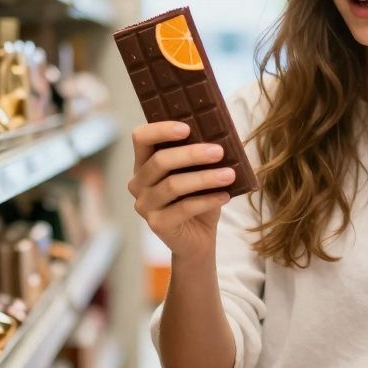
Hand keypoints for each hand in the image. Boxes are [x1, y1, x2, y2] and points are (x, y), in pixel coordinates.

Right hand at [128, 121, 234, 257]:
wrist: (198, 239)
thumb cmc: (198, 198)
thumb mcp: (199, 173)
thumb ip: (200, 155)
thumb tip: (220, 135)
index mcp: (144, 163)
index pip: (141, 138)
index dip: (161, 130)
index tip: (187, 128)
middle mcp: (138, 183)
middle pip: (160, 161)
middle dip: (191, 154)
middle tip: (218, 151)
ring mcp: (144, 205)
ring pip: (173, 185)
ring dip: (205, 178)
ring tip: (229, 175)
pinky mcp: (157, 224)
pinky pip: (183, 208)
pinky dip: (207, 200)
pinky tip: (225, 196)